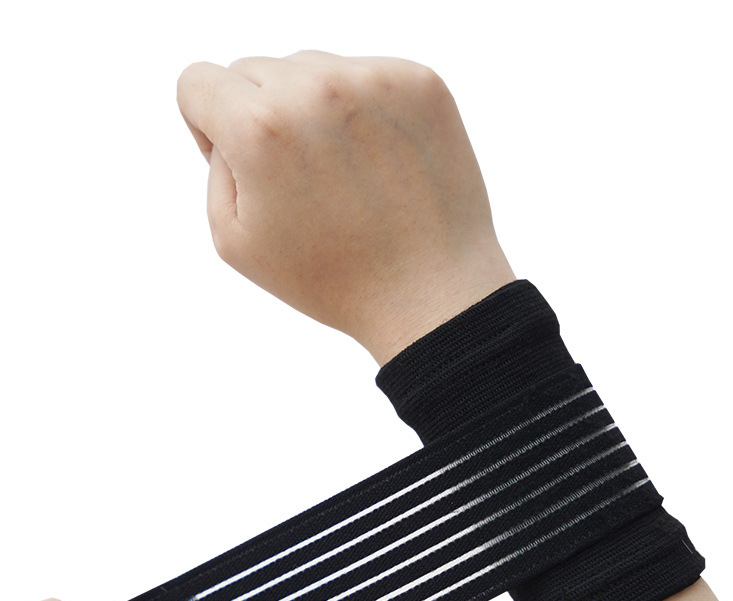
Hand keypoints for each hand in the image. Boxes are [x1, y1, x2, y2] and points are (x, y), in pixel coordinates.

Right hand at [177, 51, 514, 363]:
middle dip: (262, 118)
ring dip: (316, 110)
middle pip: (255, 71)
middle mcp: (317, 88)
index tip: (242, 164)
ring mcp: (375, 80)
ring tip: (347, 177)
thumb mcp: (235, 240)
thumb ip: (215, 164)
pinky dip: (366, 111)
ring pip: (313, 69)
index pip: (198, 81)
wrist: (431, 295)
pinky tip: (380, 165)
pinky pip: (366, 76)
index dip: (207, 126)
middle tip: (302, 182)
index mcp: (259, 127)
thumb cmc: (332, 279)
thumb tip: (230, 118)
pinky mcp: (421, 84)